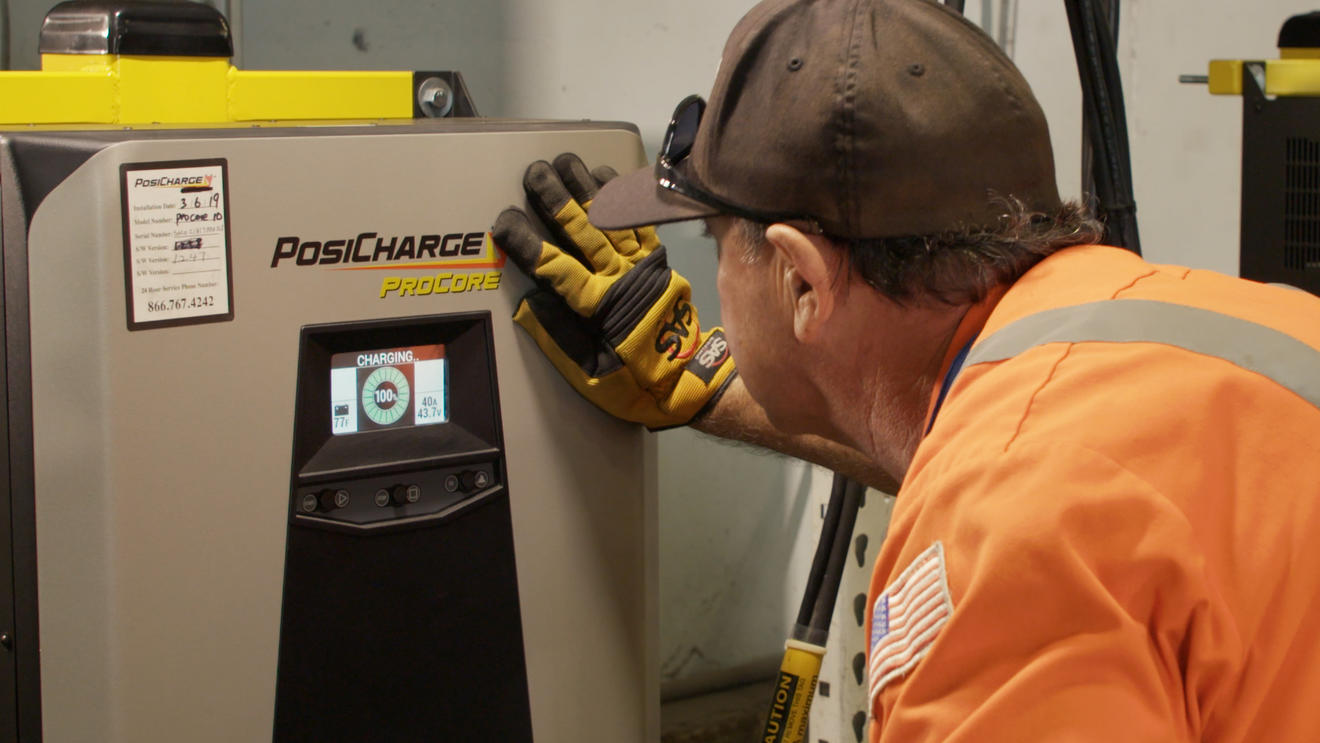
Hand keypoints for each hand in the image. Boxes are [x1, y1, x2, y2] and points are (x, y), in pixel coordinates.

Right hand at [493, 153, 736, 429]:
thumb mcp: (591, 374)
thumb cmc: (634, 383)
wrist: (688, 381)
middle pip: (582, 231)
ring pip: (610, 218)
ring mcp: (642, 266)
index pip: (554, 268)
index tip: (503, 221)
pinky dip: (621, 197)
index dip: (527, 243)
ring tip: (564, 162)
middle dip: (555, 198)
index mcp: (599, 309)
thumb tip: (529, 302)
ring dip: (585, 187)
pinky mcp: (658, 262)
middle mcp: (620, 279)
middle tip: (534, 172)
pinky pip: (638, 222)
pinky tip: (604, 176)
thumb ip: (559, 338)